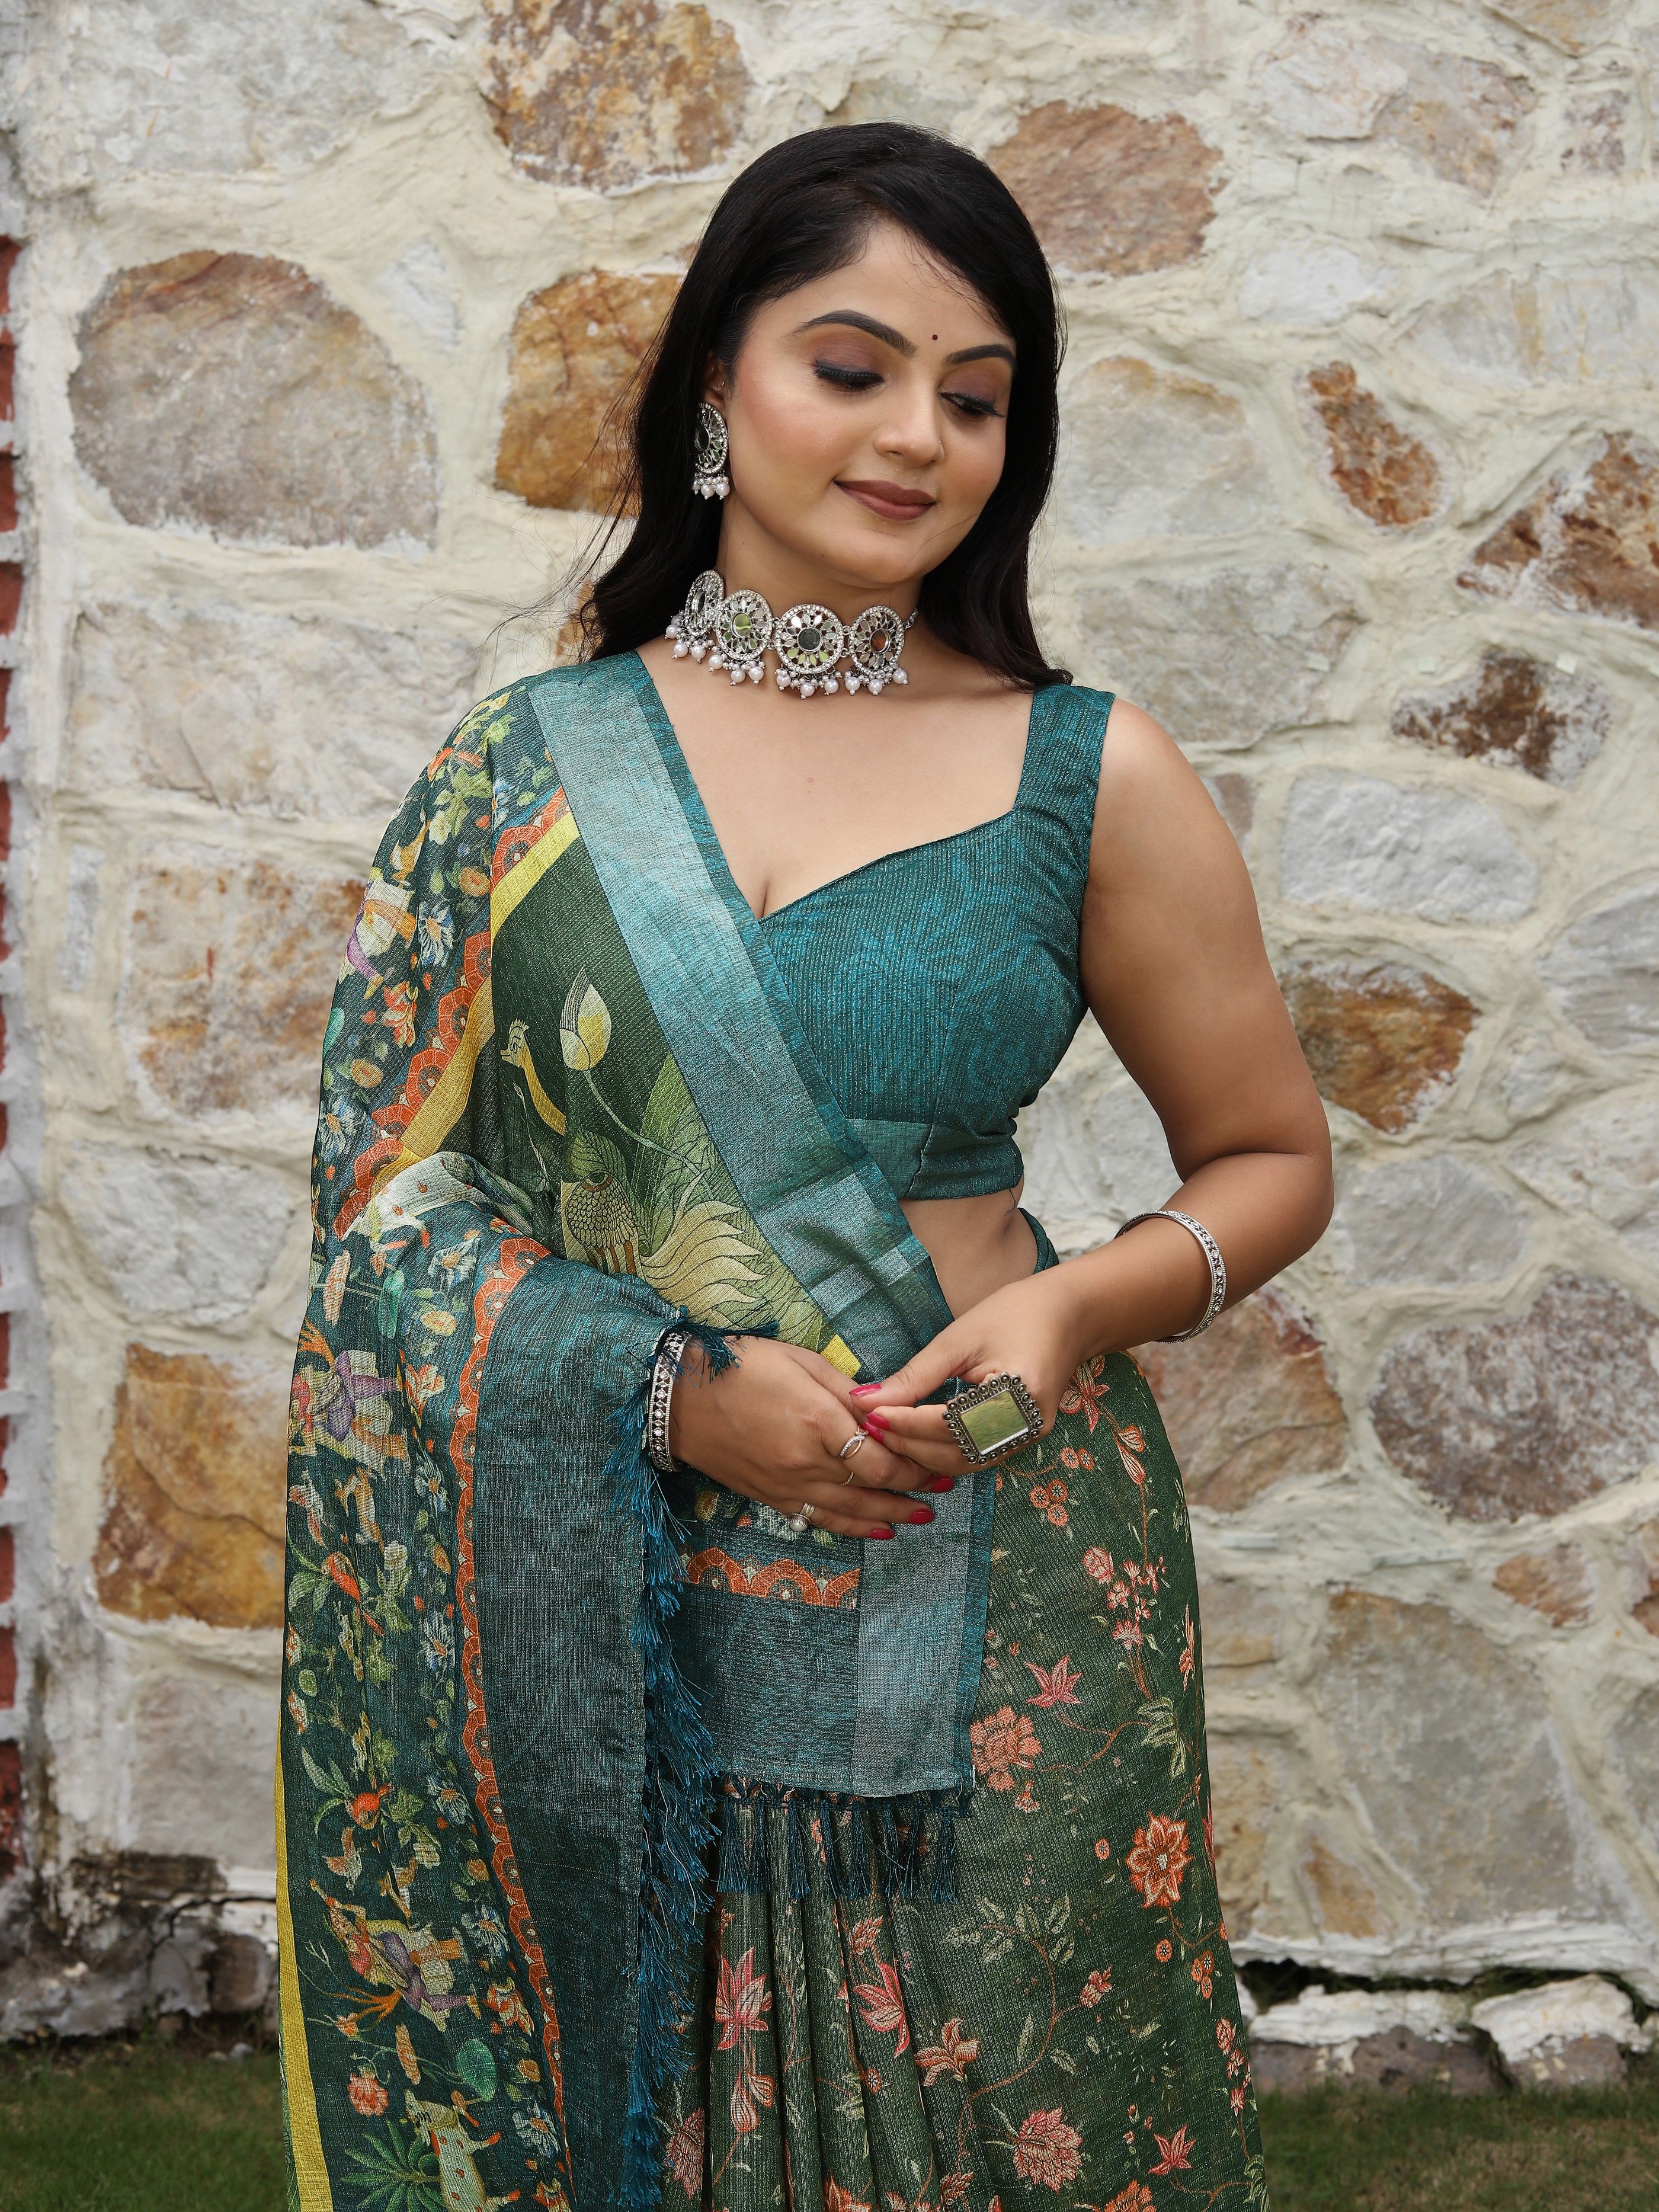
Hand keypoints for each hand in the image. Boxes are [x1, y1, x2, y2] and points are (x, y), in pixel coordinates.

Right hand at [667, 1336, 953, 1539]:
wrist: (678, 1398)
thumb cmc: (741, 1366)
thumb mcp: (800, 1361)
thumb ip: (844, 1390)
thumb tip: (882, 1410)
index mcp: (817, 1420)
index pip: (879, 1456)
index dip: (912, 1461)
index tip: (935, 1455)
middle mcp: (806, 1461)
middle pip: (873, 1486)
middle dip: (913, 1487)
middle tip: (944, 1486)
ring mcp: (788, 1485)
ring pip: (851, 1510)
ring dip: (892, 1514)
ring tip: (924, 1515)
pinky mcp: (772, 1498)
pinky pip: (820, 1520)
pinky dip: (853, 1528)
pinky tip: (879, 1531)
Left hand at [846, 1268, 1092, 1476]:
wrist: (1070, 1314)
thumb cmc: (1015, 1313)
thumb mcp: (960, 1338)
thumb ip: (915, 1376)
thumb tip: (866, 1400)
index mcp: (1019, 1393)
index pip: (950, 1424)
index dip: (905, 1423)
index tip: (868, 1414)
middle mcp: (1029, 1425)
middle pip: (957, 1453)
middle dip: (908, 1444)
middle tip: (867, 1427)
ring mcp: (1029, 1438)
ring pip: (964, 1463)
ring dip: (921, 1454)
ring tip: (884, 1432)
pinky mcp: (1023, 1439)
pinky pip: (976, 1456)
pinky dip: (941, 1452)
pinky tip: (913, 1438)